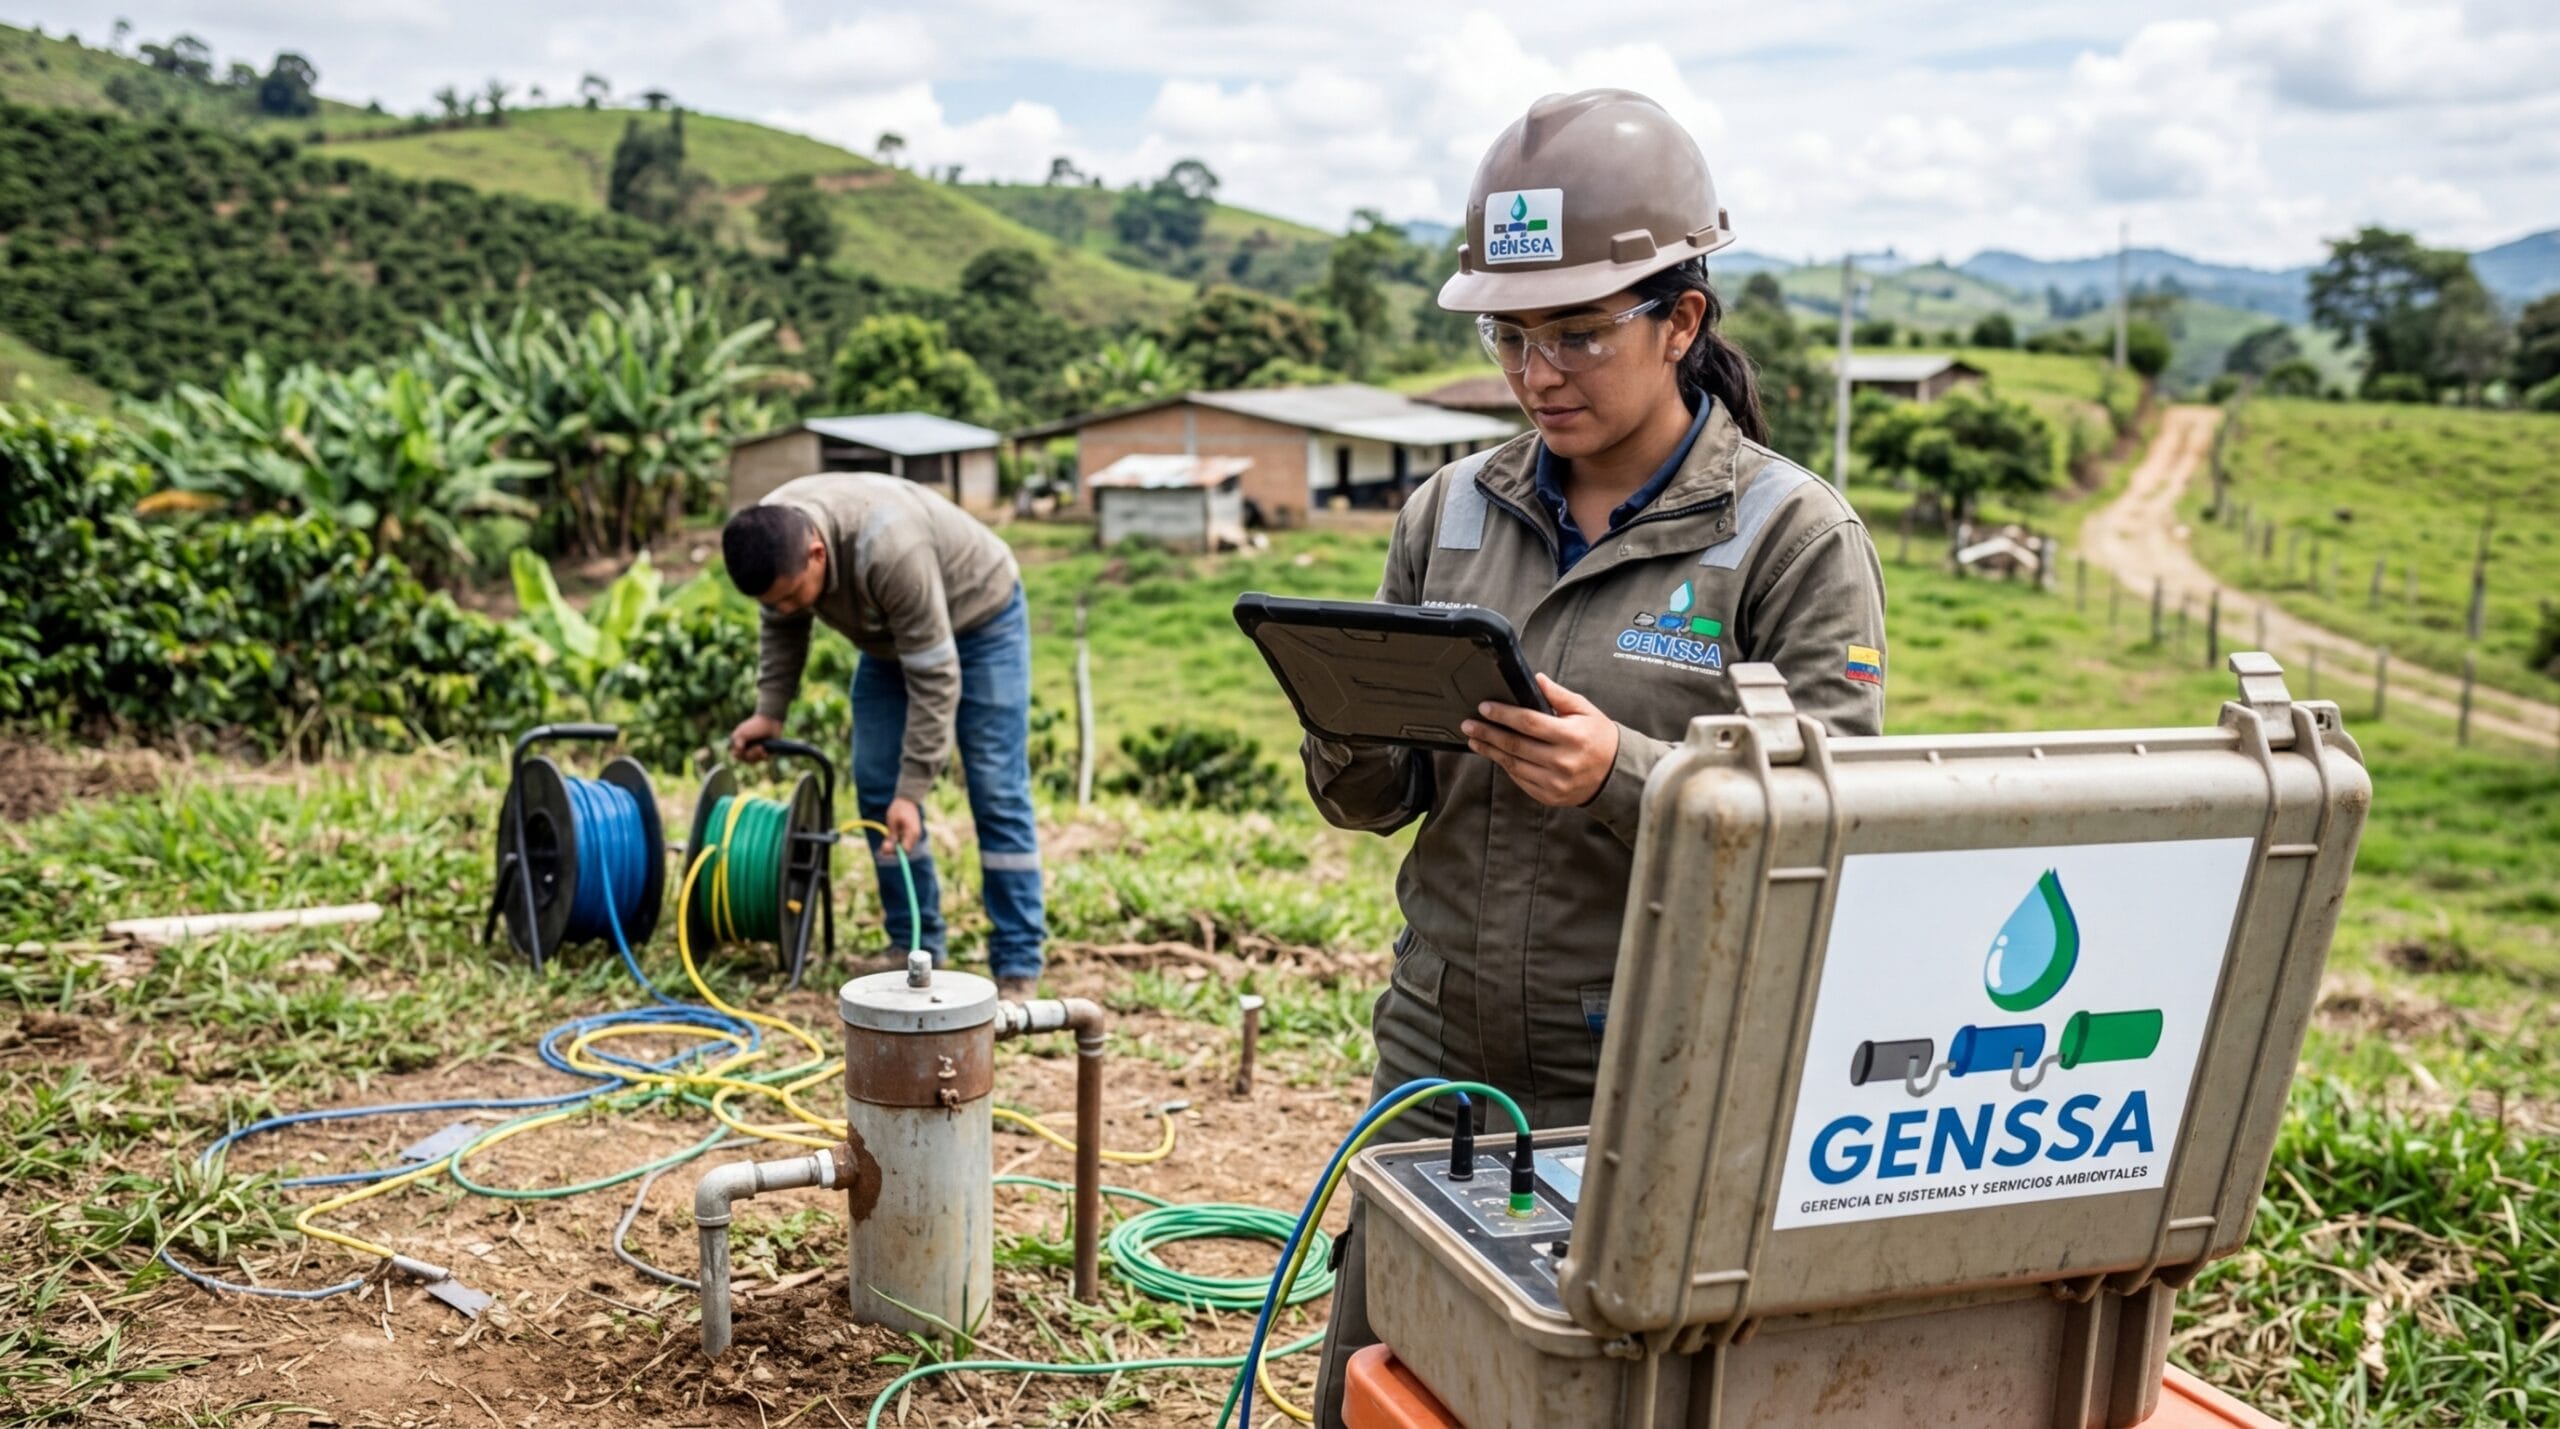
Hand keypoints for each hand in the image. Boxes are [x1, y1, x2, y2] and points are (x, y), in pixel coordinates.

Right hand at [728, 713, 783, 762]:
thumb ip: (737, 743)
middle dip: (752, 755)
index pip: (736, 755)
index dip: (740, 754)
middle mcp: (747, 748)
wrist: (770, 721)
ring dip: (758, 756)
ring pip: (753, 761)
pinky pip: (763, 760)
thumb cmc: (755, 726)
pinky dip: (764, 757)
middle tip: (759, 747)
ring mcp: (756, 751)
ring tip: (763, 748)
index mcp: (739, 743)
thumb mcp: (742, 733)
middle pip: (745, 759)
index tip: (745, 748)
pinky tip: (766, 752)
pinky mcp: (765, 752)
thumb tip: (737, 751)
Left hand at [884, 796, 924, 852]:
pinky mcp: (913, 833)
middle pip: (906, 851)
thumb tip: (887, 850)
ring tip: (889, 835)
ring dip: (896, 845)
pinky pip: (906, 842)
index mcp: (912, 832)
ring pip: (906, 847)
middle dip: (894, 849)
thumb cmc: (899, 808)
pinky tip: (894, 833)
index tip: (886, 846)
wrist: (908, 798)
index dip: (895, 852)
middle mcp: (916, 836)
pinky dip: (899, 841)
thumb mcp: (892, 822)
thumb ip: (891, 836)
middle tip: (884, 842)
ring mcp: (916, 835)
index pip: (906, 851)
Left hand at [1461, 674, 1620, 807]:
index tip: (1485, 707)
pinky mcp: (1549, 795)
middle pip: (1515, 745)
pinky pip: (1520, 779)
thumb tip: (1536, 679)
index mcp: (1571, 736)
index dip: (1504, 714)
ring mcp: (1554, 782)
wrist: (1615, 775)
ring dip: (1490, 751)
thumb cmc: (1599, 738)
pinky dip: (1505, 766)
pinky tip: (1494, 754)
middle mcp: (1562, 761)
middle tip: (1469, 723)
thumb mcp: (1586, 710)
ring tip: (1474, 739)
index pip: (1529, 723)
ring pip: (1513, 764)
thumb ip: (1559, 696)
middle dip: (1488, 732)